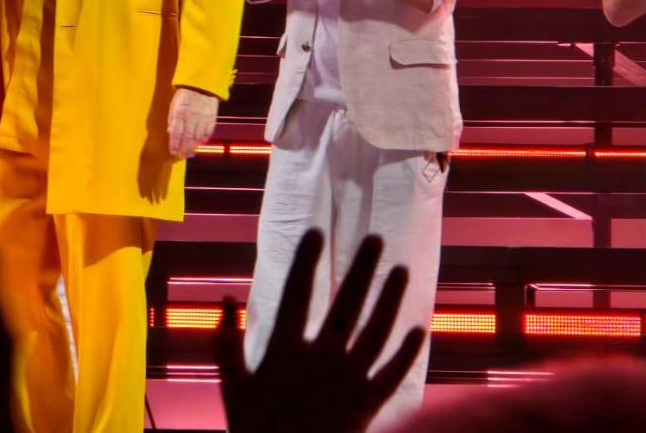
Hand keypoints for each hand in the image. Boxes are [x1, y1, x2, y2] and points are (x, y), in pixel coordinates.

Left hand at [167, 86, 218, 157]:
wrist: (201, 84)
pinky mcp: (211, 116)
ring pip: (198, 136)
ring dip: (194, 146)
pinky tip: (201, 143)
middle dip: (184, 149)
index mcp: (179, 112)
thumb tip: (170, 132)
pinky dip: (204, 139)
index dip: (175, 144)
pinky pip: (208, 131)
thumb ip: (172, 119)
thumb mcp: (174, 104)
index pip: (176, 132)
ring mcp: (202, 116)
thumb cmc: (184, 95)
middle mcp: (191, 115)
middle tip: (183, 155)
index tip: (174, 152)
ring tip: (191, 153)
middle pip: (187, 137)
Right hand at [213, 230, 424, 432]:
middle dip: (362, 269)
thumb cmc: (255, 432)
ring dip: (390, 300)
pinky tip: (420, 330)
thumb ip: (226, 344)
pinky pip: (392, 375)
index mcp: (286, 350)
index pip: (296, 294)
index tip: (315, 232)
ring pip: (376, 332)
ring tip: (402, 269)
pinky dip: (407, 353)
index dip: (305, 262)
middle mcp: (321, 358)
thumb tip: (225, 298)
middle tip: (376, 238)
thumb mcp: (232, 389)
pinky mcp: (367, 405)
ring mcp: (348, 381)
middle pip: (346, 305)